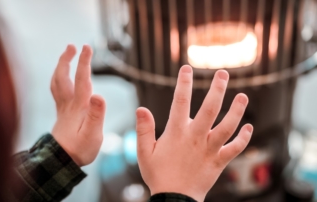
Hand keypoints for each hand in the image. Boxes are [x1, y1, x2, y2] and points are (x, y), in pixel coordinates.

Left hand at [51, 45, 104, 166]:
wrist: (62, 161)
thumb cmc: (79, 149)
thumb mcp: (92, 135)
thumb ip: (96, 115)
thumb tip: (99, 94)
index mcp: (78, 107)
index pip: (81, 80)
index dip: (84, 62)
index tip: (87, 47)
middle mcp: (68, 104)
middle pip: (63, 77)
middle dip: (67, 59)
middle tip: (73, 45)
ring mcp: (63, 108)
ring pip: (58, 82)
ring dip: (61, 66)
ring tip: (67, 54)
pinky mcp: (63, 112)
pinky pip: (58, 90)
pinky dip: (59, 78)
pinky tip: (63, 76)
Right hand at [136, 65, 252, 200]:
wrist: (174, 200)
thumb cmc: (158, 175)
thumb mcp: (144, 152)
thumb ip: (143, 129)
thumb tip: (141, 108)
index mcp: (176, 133)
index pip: (180, 102)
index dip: (183, 83)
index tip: (186, 69)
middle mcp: (196, 137)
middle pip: (210, 108)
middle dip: (217, 89)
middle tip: (223, 73)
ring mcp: (209, 149)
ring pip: (227, 126)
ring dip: (237, 111)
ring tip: (243, 96)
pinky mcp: (218, 161)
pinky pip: (235, 148)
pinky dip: (243, 138)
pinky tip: (249, 127)